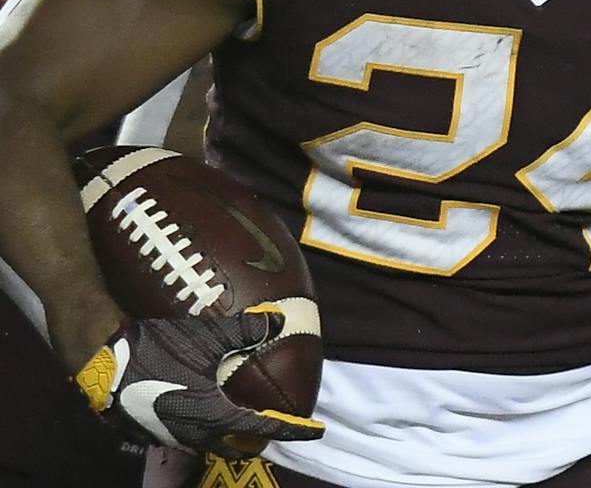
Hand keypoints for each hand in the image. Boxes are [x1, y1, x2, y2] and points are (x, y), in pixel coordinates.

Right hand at [73, 305, 324, 457]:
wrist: (102, 362)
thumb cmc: (158, 349)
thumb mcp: (207, 337)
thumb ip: (247, 330)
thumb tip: (280, 320)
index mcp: (214, 416)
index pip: (264, 427)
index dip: (293, 428)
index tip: (315, 430)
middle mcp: (194, 435)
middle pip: (236, 443)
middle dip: (258, 437)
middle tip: (276, 424)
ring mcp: (170, 437)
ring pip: (210, 442)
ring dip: (230, 433)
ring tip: (242, 416)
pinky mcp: (151, 431)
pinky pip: (188, 436)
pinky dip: (205, 427)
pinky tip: (202, 407)